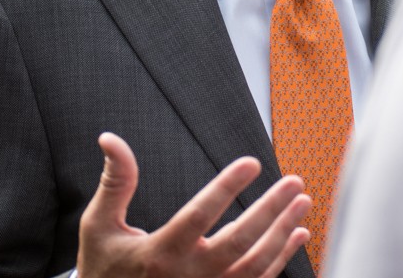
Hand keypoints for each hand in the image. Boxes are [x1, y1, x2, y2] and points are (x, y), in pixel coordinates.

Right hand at [77, 132, 310, 277]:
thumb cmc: (104, 268)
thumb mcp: (99, 226)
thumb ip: (115, 182)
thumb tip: (110, 139)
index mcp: (159, 254)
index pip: (199, 216)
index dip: (226, 187)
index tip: (252, 162)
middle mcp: (188, 277)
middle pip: (238, 242)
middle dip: (270, 210)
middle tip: (294, 181)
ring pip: (254, 265)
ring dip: (282, 232)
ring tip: (303, 202)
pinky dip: (281, 259)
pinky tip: (297, 235)